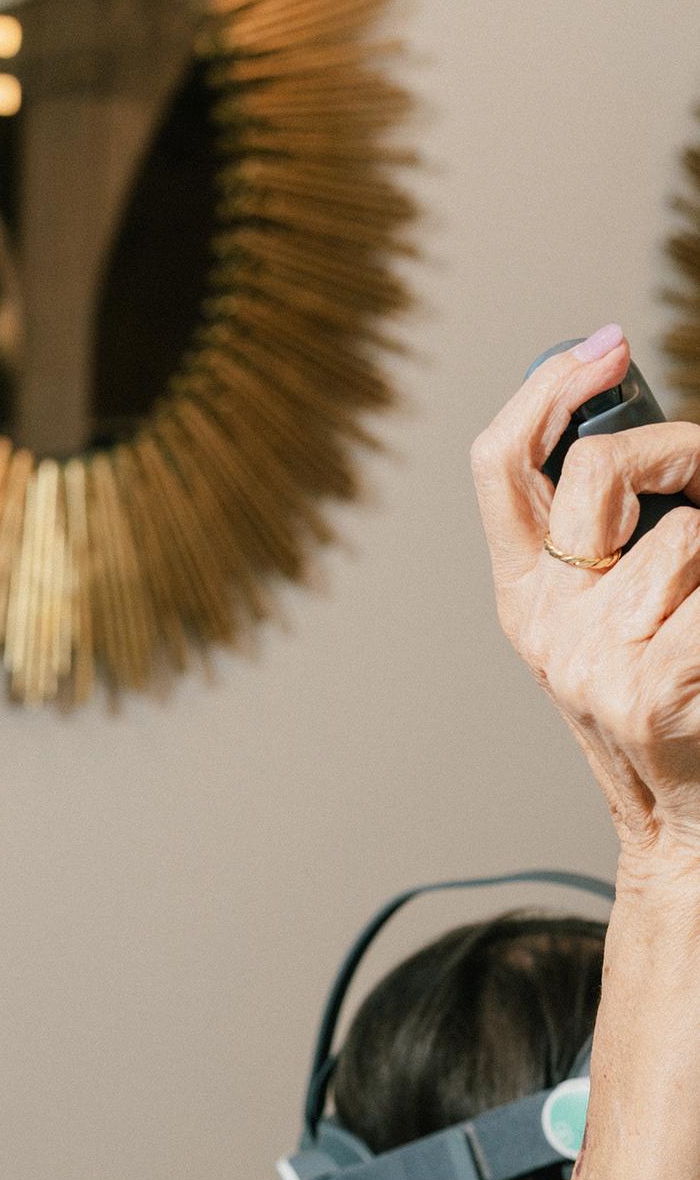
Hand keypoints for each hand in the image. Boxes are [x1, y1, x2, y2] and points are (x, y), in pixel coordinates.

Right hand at [469, 327, 699, 880]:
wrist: (693, 831)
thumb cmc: (677, 704)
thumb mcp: (618, 615)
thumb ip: (612, 534)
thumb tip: (642, 432)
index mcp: (524, 593)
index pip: (499, 465)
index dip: (548, 390)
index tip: (605, 348)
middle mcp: (541, 621)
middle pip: (595, 474)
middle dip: (677, 448)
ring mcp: (588, 659)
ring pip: (684, 536)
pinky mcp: (644, 688)